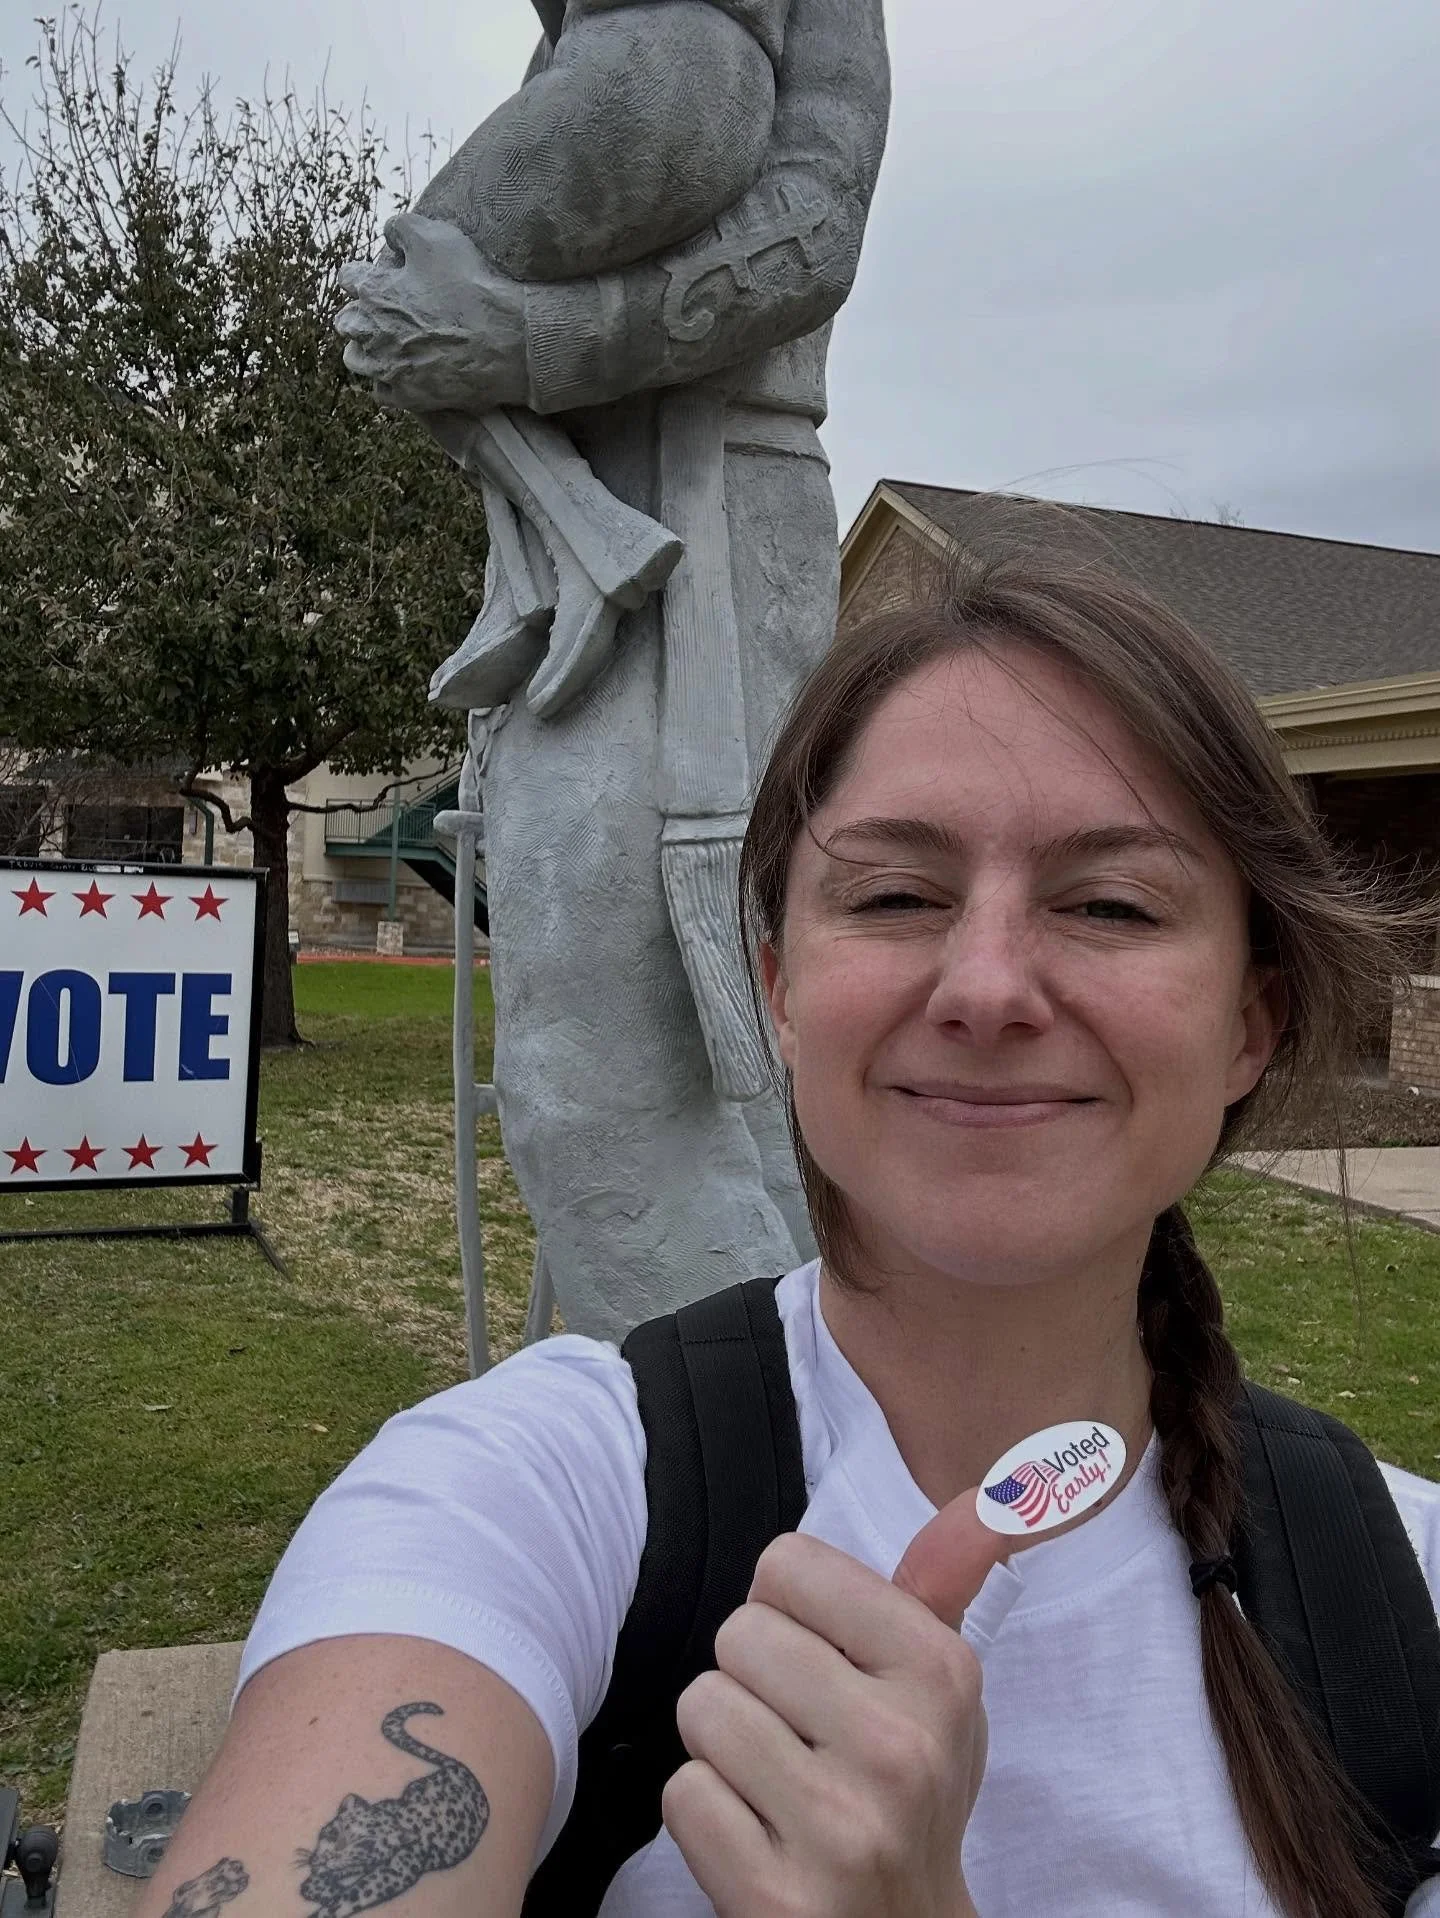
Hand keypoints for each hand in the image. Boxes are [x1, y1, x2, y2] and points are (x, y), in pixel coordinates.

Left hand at [335, 213, 527, 414]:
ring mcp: (386, 368)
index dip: (365, 273)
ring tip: (386, 344)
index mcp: (373, 291)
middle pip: (346, 321)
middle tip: (384, 311)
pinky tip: (401, 372)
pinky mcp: (406, 396)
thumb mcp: (436, 238)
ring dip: (365, 348)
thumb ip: (402, 227)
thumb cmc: (471, 287)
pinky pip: (380, 391)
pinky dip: (386, 381)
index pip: (348, 277)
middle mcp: (371, 331)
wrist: (504, 343)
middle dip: (360, 313)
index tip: (383, 276)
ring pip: (355, 359)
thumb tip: (388, 231)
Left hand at [662, 1492, 1005, 1917]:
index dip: (789, 1611)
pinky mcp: (776, 1895)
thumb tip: (986, 1496)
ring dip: (724, 1745)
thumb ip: (941, 1581)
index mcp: (940, 1672)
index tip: (824, 1662)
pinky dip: (708, 1814)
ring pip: (702, 1707)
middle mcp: (898, 1746)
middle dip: (753, 1680)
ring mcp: (839, 1826)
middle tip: (800, 1732)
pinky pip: (682, 1794)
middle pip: (739, 1634)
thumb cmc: (912, 1793)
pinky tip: (759, 1831)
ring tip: (777, 1779)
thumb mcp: (941, 1689)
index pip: (788, 1566)